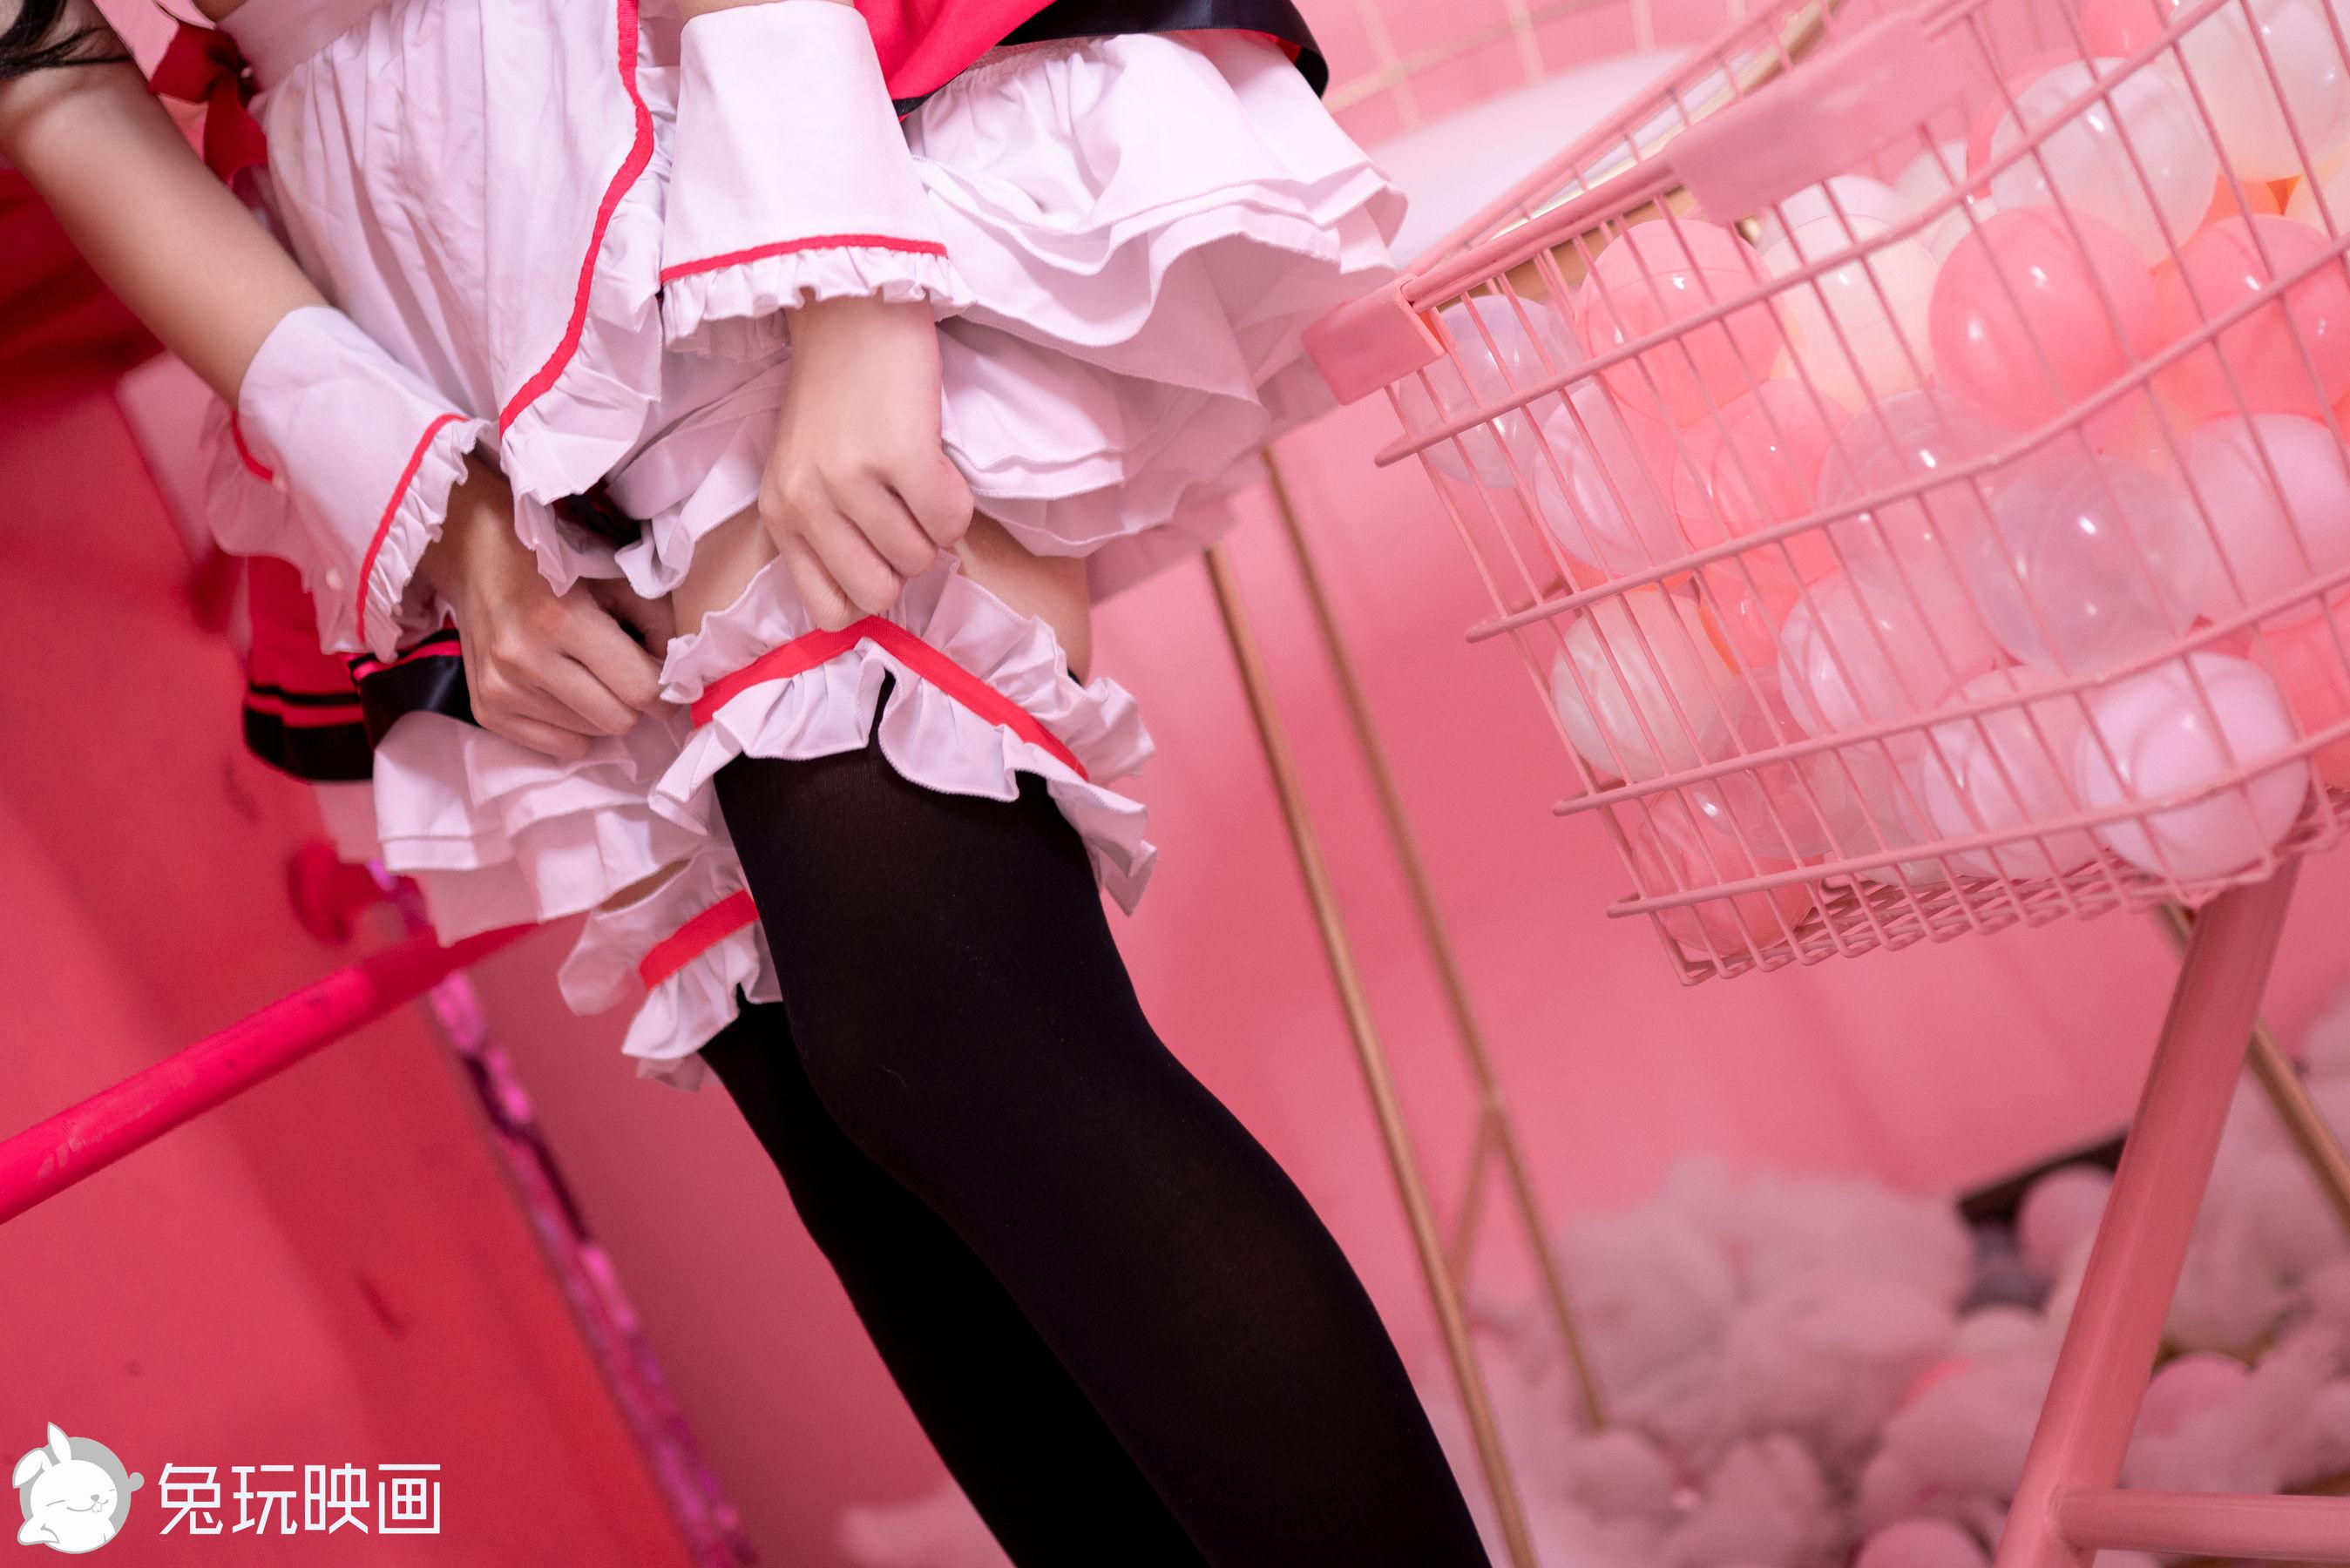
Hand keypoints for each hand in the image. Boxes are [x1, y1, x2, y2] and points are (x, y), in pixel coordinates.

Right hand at [416, 459, 670, 760]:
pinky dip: (573, 726)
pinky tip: (564, 690)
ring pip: (591, 735)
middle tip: (629, 676)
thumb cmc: (555, 561)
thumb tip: (680, 678)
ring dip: (601, 711)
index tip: (670, 683)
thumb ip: (658, 625)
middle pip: (618, 721)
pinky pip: (558, 746)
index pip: (640, 689)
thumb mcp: (617, 577)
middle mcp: (525, 660)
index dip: (667, 692)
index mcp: (563, 620)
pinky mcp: (486, 710)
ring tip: (585, 671)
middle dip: (635, 703)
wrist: (475, 553)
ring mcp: (501, 689)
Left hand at [763, 294, 972, 628]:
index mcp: (779, 513)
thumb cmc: (838, 393)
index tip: (880, 552)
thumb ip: (826, 531)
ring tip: (917, 476)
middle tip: (903, 510)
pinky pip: (951, 523)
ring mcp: (850, 479)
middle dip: (905, 561)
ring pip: (919, 559)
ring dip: (933, 526)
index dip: (869, 590)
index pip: (829, 611)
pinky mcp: (900, 455)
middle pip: (880, 594)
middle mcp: (805, 501)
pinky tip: (937, 463)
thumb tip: (881, 593)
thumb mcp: (807, 471)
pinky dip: (957, 502)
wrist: (852, 309)